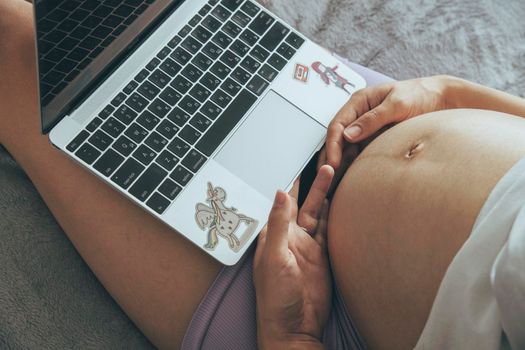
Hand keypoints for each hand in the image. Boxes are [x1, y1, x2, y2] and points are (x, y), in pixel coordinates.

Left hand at [253, 165, 333, 349]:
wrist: (295, 327)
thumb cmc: (275, 298)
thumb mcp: (275, 257)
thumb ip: (279, 224)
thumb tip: (279, 193)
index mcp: (274, 234)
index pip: (284, 201)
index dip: (293, 181)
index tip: (301, 160)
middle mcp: (291, 237)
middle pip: (304, 202)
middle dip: (313, 182)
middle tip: (325, 159)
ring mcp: (308, 247)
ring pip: (318, 213)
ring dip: (324, 194)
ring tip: (334, 171)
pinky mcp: (322, 257)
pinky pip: (329, 230)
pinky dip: (333, 215)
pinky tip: (337, 200)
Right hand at [325, 75, 450, 168]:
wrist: (443, 100)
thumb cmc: (421, 94)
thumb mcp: (397, 104)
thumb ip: (373, 119)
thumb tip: (348, 134)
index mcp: (359, 102)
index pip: (337, 124)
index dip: (332, 145)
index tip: (333, 163)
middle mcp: (359, 116)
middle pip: (337, 139)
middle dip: (330, 158)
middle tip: (327, 178)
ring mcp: (367, 129)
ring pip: (347, 149)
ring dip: (339, 165)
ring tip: (334, 185)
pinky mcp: (375, 140)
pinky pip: (360, 155)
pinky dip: (354, 167)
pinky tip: (350, 180)